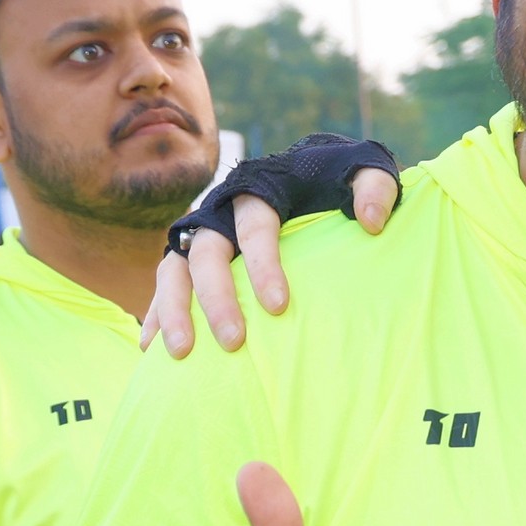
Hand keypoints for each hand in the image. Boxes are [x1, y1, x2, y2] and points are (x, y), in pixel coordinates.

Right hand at [147, 137, 401, 354]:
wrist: (305, 176)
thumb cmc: (335, 182)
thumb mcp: (362, 173)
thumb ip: (374, 188)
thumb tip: (372, 222)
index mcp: (259, 190)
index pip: (256, 226)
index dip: (264, 265)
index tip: (279, 306)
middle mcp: (220, 211)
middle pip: (208, 252)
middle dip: (216, 298)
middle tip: (235, 342)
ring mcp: (199, 235)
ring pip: (175, 269)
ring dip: (175, 310)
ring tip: (180, 353)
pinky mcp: (186, 258)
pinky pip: (163, 286)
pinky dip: (156, 315)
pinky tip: (152, 349)